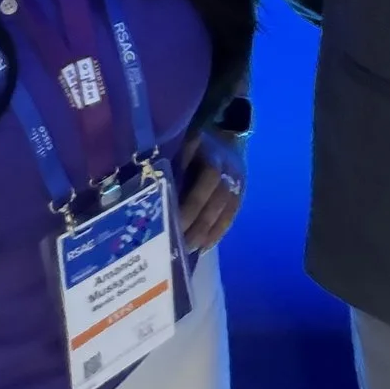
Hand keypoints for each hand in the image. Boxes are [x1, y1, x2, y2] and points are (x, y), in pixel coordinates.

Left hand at [178, 128, 245, 254]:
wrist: (226, 138)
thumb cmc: (194, 145)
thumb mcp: (181, 146)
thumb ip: (171, 164)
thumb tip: (149, 190)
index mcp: (212, 154)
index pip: (207, 181)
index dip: (192, 204)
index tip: (171, 222)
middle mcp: (229, 169)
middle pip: (216, 200)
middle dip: (197, 224)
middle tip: (178, 244)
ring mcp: (237, 182)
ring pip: (225, 210)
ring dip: (207, 232)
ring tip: (189, 249)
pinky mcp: (240, 194)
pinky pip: (231, 216)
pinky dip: (218, 233)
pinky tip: (204, 248)